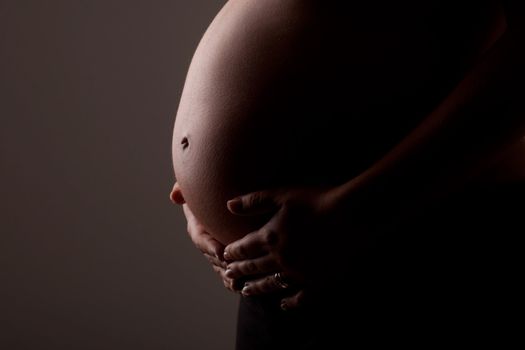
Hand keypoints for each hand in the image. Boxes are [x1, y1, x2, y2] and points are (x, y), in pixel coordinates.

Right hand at [170, 183, 239, 291]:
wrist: (233, 194)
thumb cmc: (213, 187)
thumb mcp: (199, 184)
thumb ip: (187, 187)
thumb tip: (174, 195)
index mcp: (199, 227)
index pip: (201, 238)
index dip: (209, 246)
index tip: (220, 252)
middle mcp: (208, 242)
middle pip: (213, 258)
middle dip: (222, 266)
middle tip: (234, 271)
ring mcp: (220, 251)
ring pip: (223, 268)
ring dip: (230, 278)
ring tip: (240, 284)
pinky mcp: (234, 257)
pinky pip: (234, 272)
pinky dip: (240, 280)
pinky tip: (248, 286)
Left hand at [223, 186, 375, 308]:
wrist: (352, 214)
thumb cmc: (318, 200)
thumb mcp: (282, 194)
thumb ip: (254, 201)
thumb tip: (228, 205)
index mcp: (270, 236)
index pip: (244, 248)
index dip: (232, 253)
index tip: (225, 256)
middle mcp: (280, 258)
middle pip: (253, 268)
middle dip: (239, 271)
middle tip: (228, 276)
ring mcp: (299, 273)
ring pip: (271, 284)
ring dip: (257, 289)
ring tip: (246, 292)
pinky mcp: (318, 282)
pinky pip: (300, 298)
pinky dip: (290, 303)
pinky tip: (283, 305)